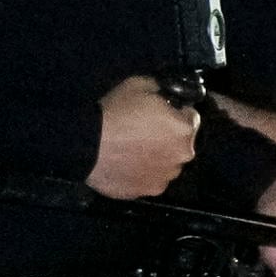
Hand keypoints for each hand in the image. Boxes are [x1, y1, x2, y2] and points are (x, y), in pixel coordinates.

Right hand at [90, 75, 198, 197]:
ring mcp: (165, 177)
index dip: (176, 114)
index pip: (191, 118)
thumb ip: (161, 89)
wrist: (84, 144)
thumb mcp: (140, 84)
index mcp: (184, 129)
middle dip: (168, 137)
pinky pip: (149, 179)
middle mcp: (182, 156)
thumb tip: (165, 93)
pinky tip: (124, 165)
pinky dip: (141, 173)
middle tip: (142, 132)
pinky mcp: (146, 191)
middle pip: (181, 144)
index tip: (160, 114)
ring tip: (131, 150)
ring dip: (157, 157)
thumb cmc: (113, 112)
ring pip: (166, 164)